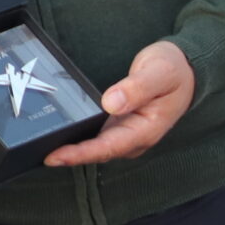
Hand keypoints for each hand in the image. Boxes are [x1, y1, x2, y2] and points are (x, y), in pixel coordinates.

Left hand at [45, 39, 194, 166]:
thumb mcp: (159, 73)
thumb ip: (137, 88)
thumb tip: (111, 103)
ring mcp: (126, 132)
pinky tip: (57, 134)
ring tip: (40, 149)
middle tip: (37, 155)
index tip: (55, 156)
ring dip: (70, 149)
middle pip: (97, 152)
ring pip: (95, 147)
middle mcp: (134, 137)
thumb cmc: (174, 70)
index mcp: (146, 130)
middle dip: (68, 156)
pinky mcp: (118, 125)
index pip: (108, 147)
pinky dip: (77, 138)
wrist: (186, 69)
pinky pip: (95, 136)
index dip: (80, 154)